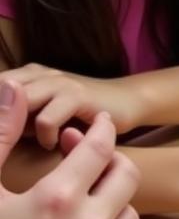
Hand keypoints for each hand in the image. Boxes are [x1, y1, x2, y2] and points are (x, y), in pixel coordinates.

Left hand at [0, 64, 145, 149]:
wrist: (126, 101)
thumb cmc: (79, 115)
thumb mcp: (41, 113)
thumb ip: (16, 118)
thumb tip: (2, 136)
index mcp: (25, 75)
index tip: (5, 134)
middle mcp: (38, 74)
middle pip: (0, 91)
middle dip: (2, 121)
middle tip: (7, 142)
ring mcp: (58, 82)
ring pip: (17, 103)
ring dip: (16, 130)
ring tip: (27, 144)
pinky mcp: (77, 96)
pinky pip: (46, 119)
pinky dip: (45, 137)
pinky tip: (53, 144)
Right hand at [0, 80, 145, 218]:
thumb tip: (12, 89)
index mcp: (58, 196)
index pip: (99, 148)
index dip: (100, 131)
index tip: (98, 124)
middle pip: (126, 176)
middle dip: (111, 163)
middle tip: (93, 163)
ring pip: (131, 214)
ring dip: (115, 204)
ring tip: (91, 203)